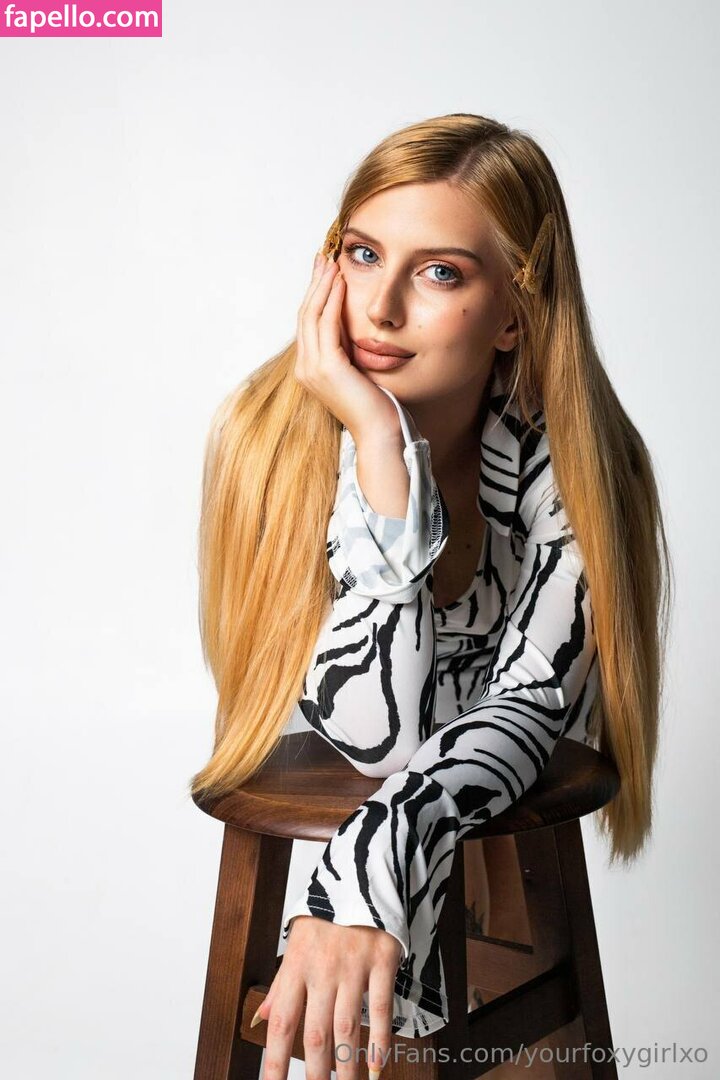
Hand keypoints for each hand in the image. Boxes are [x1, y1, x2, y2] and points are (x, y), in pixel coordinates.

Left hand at [254, 914, 402, 1079]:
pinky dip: (379, 1041)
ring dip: (346, 1068)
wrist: (360, 876)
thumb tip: (258, 1020)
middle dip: (315, 1074)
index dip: (274, 1060)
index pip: (281, 1022)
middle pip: (315, 1033)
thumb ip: (281, 985)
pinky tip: (376, 1067)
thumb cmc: (325, 916)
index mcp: (296, 965)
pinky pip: (381, 1008)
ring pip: (347, 1027)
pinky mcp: (383, 959)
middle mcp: (322, 968)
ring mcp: (354, 964)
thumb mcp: (296, 944)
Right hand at [294, 251, 402, 444]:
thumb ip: (349, 351)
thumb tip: (353, 328)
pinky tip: (341, 283)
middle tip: (324, 257)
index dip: (315, 294)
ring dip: (322, 286)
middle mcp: (306, 369)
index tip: (324, 271)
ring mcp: (313, 369)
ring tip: (332, 262)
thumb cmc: (376, 407)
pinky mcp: (328, 368)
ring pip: (312, 315)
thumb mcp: (359, 372)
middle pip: (305, 315)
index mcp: (311, 370)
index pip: (309, 324)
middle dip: (315, 283)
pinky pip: (327, 325)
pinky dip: (332, 301)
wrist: (381, 434)